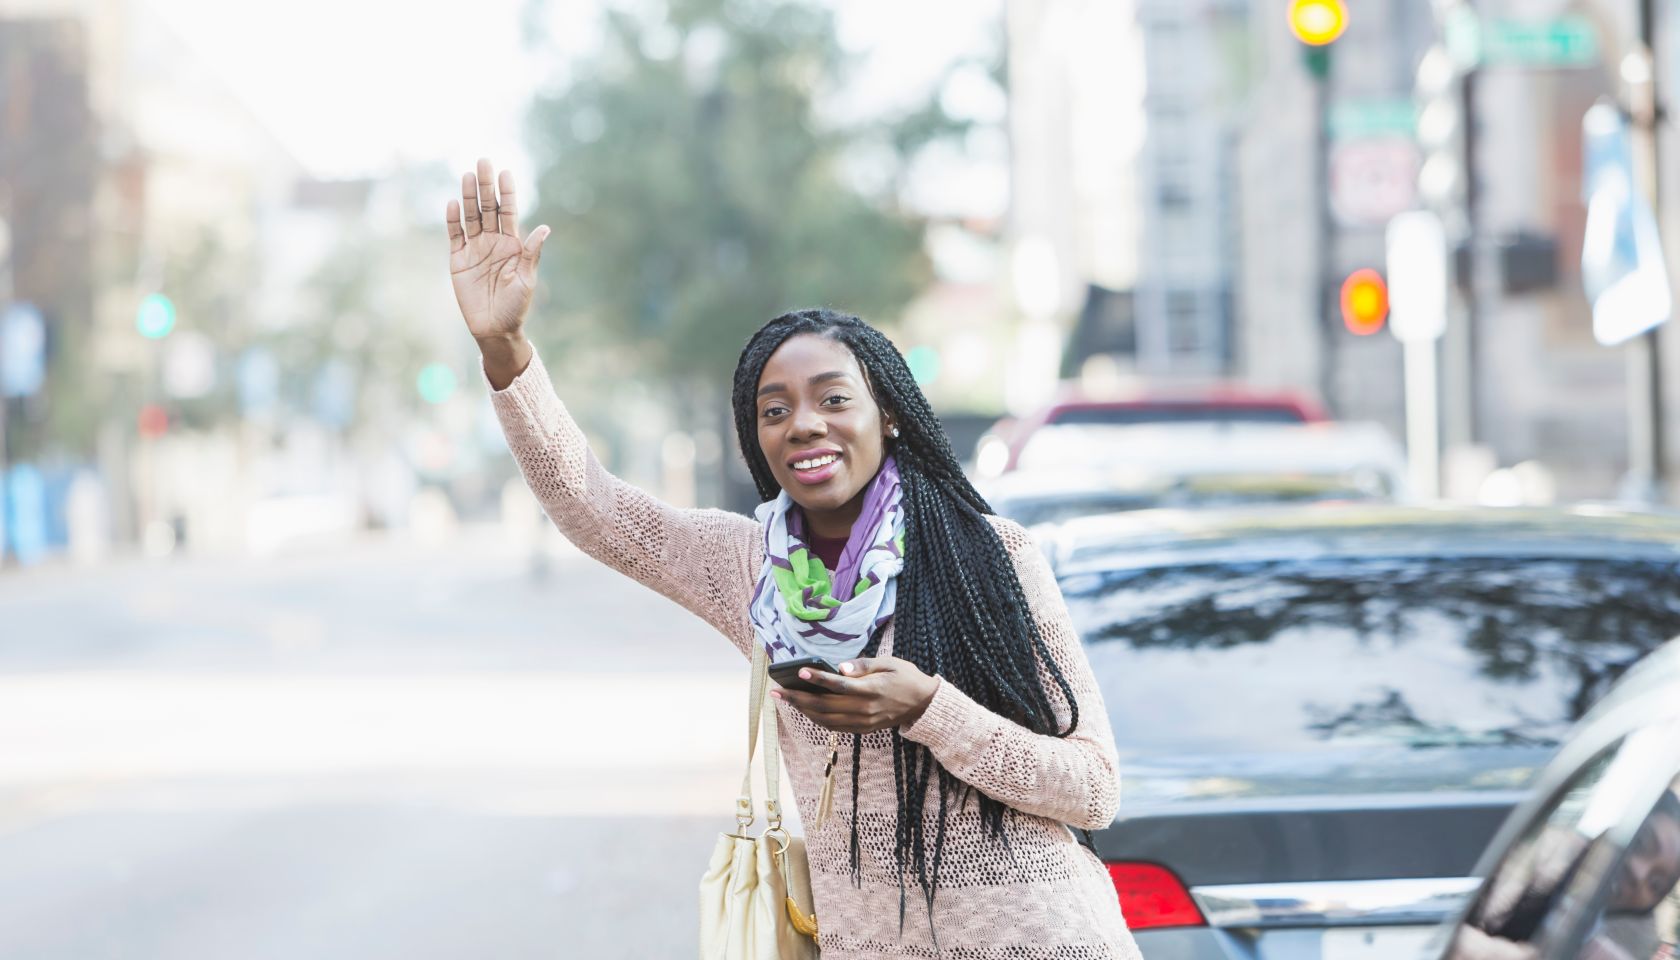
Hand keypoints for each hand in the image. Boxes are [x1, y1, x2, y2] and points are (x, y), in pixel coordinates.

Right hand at [445, 159, 548, 371]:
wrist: (494, 329)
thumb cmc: (515, 306)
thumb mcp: (527, 280)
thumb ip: (531, 253)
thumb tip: (544, 227)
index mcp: (512, 244)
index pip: (509, 212)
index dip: (507, 192)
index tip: (505, 172)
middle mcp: (493, 242)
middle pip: (488, 208)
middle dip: (486, 186)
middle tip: (483, 161)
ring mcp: (475, 249)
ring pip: (471, 217)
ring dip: (469, 196)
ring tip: (468, 175)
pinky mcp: (458, 260)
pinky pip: (454, 236)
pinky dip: (453, 220)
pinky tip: (453, 203)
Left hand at [770, 657, 939, 734]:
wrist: (923, 704)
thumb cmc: (904, 677)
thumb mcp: (889, 663)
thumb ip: (863, 665)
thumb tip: (839, 667)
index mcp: (872, 690)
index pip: (839, 685)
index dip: (818, 679)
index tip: (799, 671)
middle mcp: (865, 709)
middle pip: (825, 706)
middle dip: (797, 698)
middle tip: (777, 690)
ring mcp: (863, 722)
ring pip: (825, 719)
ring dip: (802, 710)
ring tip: (785, 699)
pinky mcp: (862, 729)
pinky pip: (833, 727)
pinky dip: (816, 719)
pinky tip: (804, 709)